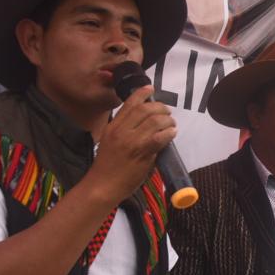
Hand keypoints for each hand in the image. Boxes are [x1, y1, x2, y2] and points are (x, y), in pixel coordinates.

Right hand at [86, 86, 175, 204]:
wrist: (102, 186)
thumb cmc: (107, 167)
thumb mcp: (110, 142)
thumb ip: (124, 131)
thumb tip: (145, 123)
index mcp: (113, 127)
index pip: (129, 104)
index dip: (141, 93)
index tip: (150, 88)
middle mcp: (121, 131)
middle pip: (145, 110)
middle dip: (160, 108)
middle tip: (167, 113)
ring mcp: (131, 142)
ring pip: (154, 121)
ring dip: (167, 121)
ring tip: (171, 125)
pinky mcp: (141, 153)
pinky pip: (159, 138)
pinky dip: (168, 133)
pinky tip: (172, 134)